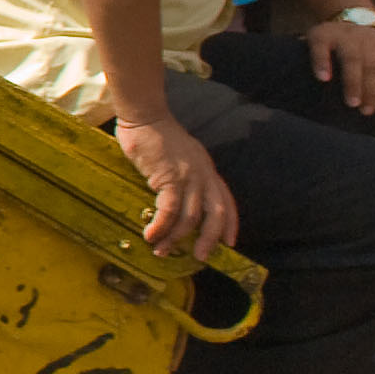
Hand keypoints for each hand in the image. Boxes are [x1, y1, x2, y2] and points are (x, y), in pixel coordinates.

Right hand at [112, 112, 235, 259]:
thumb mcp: (178, 157)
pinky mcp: (169, 177)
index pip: (226, 200)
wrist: (144, 115)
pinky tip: (150, 235)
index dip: (230, 223)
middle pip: (216, 213)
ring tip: (161, 251)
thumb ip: (181, 176)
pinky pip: (169, 209)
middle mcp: (203, 174)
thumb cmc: (156, 135)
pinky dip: (161, 226)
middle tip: (200, 257)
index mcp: (207, 169)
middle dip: (210, 239)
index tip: (229, 242)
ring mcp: (188, 176)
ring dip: (176, 238)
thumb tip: (172, 200)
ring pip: (191, 216)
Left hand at [304, 12, 374, 116]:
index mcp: (326, 34)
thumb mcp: (315, 41)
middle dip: (354, 83)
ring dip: (373, 89)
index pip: (320, 46)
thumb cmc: (330, 39)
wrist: (355, 14)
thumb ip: (313, 59)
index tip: (323, 79)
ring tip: (367, 109)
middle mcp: (350, 34)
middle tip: (352, 105)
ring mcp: (372, 38)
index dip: (321, 61)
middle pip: (353, 59)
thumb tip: (316, 83)